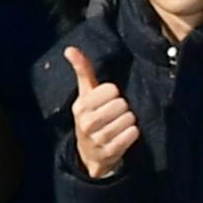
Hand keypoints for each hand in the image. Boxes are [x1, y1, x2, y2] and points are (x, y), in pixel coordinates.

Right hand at [67, 48, 138, 180]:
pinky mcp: (109, 152)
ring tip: (120, 124)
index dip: (114, 94)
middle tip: (115, 114)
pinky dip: (133, 133)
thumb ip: (82, 70)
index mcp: (80, 106)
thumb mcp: (85, 94)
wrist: (88, 154)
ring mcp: (97, 139)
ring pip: (128, 120)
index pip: (111, 89)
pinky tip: (126, 134)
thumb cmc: (90, 117)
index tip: (107, 100)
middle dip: (123, 108)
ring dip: (129, 121)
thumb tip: (70, 48)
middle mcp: (86, 123)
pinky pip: (131, 135)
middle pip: (121, 104)